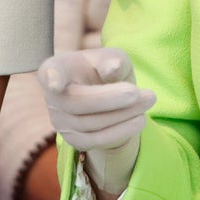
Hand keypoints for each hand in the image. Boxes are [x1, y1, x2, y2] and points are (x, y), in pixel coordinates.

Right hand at [38, 48, 154, 198]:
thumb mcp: (112, 58)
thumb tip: (113, 68)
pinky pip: (97, 139)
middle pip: (77, 102)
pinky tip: (140, 119)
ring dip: (123, 113)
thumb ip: (111, 59)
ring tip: (149, 100)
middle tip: (137, 92)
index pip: (50, 73)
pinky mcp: (75, 141)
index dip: (52, 77)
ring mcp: (61, 122)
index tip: (56, 82)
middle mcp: (52, 98)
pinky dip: (121, 130)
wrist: (108, 96)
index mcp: (55, 68)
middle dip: (110, 98)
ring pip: (91, 122)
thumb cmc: (106, 69)